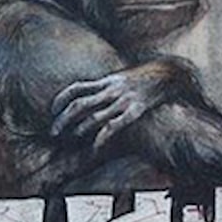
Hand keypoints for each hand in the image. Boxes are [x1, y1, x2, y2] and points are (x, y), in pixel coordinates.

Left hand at [50, 64, 171, 150]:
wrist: (169, 74)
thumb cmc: (144, 79)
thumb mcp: (121, 77)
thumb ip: (105, 86)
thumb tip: (88, 96)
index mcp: (106, 80)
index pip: (75, 88)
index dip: (60, 100)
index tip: (52, 112)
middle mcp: (111, 89)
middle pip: (79, 105)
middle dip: (63, 120)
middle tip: (54, 133)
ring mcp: (123, 100)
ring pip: (94, 117)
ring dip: (79, 130)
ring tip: (71, 139)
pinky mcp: (136, 111)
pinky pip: (114, 126)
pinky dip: (102, 137)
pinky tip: (95, 147)